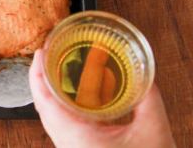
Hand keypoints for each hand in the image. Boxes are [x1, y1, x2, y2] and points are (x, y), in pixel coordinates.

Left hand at [29, 48, 175, 147]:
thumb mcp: (153, 130)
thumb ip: (147, 98)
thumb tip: (145, 73)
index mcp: (77, 137)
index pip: (46, 102)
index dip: (38, 75)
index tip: (40, 53)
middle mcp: (67, 144)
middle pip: (43, 107)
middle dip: (41, 78)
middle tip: (47, 54)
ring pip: (50, 117)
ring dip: (49, 92)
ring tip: (55, 69)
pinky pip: (61, 125)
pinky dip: (61, 106)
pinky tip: (71, 96)